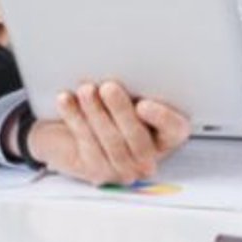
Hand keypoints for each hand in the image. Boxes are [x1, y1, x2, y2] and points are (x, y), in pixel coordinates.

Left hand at [28, 80, 191, 184]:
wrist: (72, 127)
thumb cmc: (109, 105)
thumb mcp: (129, 93)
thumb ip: (135, 88)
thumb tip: (131, 69)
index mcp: (167, 134)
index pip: (174, 129)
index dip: (162, 118)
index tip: (144, 104)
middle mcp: (149, 157)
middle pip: (139, 140)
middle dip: (121, 111)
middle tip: (108, 87)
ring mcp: (124, 170)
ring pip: (112, 143)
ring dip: (96, 113)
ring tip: (86, 90)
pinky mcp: (98, 173)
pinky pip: (88, 146)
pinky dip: (75, 119)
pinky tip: (67, 101)